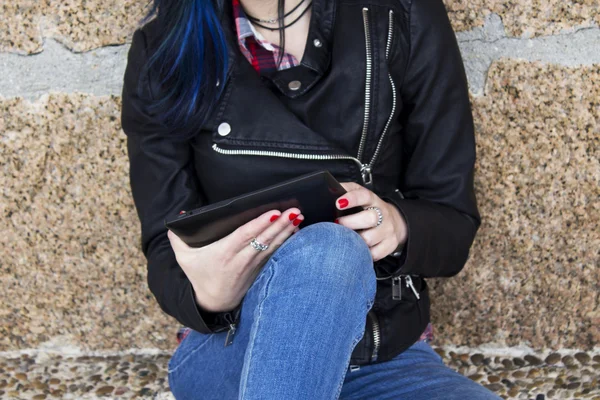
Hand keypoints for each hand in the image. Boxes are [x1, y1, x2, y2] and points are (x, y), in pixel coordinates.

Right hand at [167, 208, 303, 311]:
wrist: (213, 303)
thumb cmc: (199, 276)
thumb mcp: (184, 259)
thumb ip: (178, 239)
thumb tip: (178, 219)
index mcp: (224, 253)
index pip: (245, 235)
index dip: (260, 224)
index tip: (274, 213)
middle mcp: (241, 259)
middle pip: (263, 239)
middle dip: (280, 224)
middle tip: (294, 210)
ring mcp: (253, 266)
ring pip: (273, 245)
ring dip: (287, 231)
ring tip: (299, 217)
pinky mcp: (260, 270)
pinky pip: (275, 254)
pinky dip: (287, 242)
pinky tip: (296, 232)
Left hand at [335, 182, 406, 261]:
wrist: (394, 220)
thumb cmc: (369, 208)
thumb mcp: (359, 194)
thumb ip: (345, 190)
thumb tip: (328, 189)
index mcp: (372, 200)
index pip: (364, 196)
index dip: (352, 199)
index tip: (338, 203)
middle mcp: (382, 214)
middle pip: (370, 218)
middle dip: (350, 223)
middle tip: (338, 224)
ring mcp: (388, 229)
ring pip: (370, 239)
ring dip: (355, 241)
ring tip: (346, 239)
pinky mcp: (390, 244)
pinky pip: (375, 253)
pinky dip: (364, 253)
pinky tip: (358, 249)